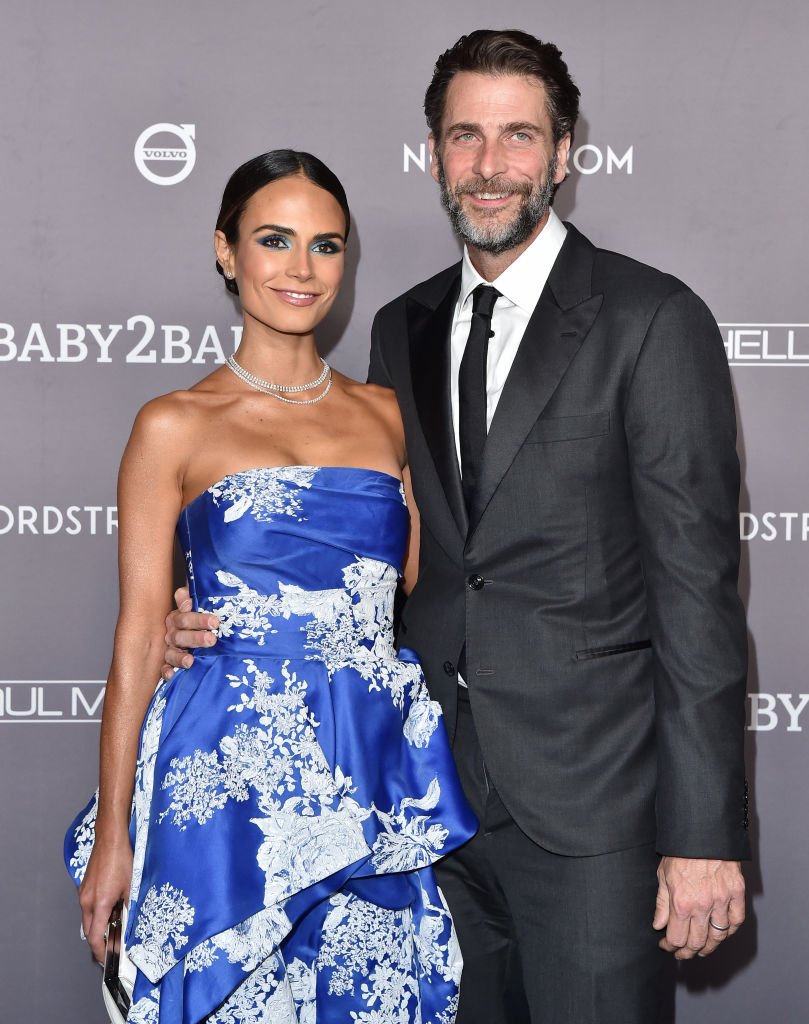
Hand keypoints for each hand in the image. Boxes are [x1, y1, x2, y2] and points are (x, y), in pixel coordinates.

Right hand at [78, 835, 133, 963]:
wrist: (110, 839)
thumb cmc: (122, 860)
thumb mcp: (131, 887)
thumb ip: (129, 908)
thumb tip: (131, 924)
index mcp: (99, 904)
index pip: (94, 937)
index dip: (101, 951)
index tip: (108, 959)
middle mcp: (87, 901)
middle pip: (89, 930)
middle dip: (101, 941)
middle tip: (114, 947)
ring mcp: (84, 893)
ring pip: (89, 919)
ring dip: (100, 926)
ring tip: (116, 929)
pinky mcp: (85, 887)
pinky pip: (89, 907)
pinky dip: (98, 914)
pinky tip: (112, 910)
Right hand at [160, 586, 218, 677]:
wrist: (186, 630)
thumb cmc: (194, 617)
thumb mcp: (194, 605)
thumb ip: (188, 598)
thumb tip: (186, 595)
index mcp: (178, 618)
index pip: (185, 617)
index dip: (198, 619)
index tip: (214, 621)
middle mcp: (172, 633)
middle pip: (181, 635)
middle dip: (197, 638)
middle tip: (212, 639)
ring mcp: (169, 648)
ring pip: (172, 652)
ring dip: (180, 657)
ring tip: (190, 661)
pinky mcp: (167, 663)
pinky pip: (164, 668)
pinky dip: (166, 671)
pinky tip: (171, 675)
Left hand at [654, 856, 744, 958]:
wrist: (703, 832)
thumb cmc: (681, 850)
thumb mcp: (663, 874)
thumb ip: (661, 903)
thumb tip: (658, 925)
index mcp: (681, 902)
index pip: (676, 938)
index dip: (670, 946)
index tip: (665, 945)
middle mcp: (703, 906)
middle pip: (697, 942)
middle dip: (688, 952)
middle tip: (682, 953)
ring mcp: (722, 901)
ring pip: (718, 936)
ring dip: (709, 947)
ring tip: (701, 949)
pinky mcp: (737, 893)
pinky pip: (735, 921)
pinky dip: (729, 931)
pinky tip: (721, 933)